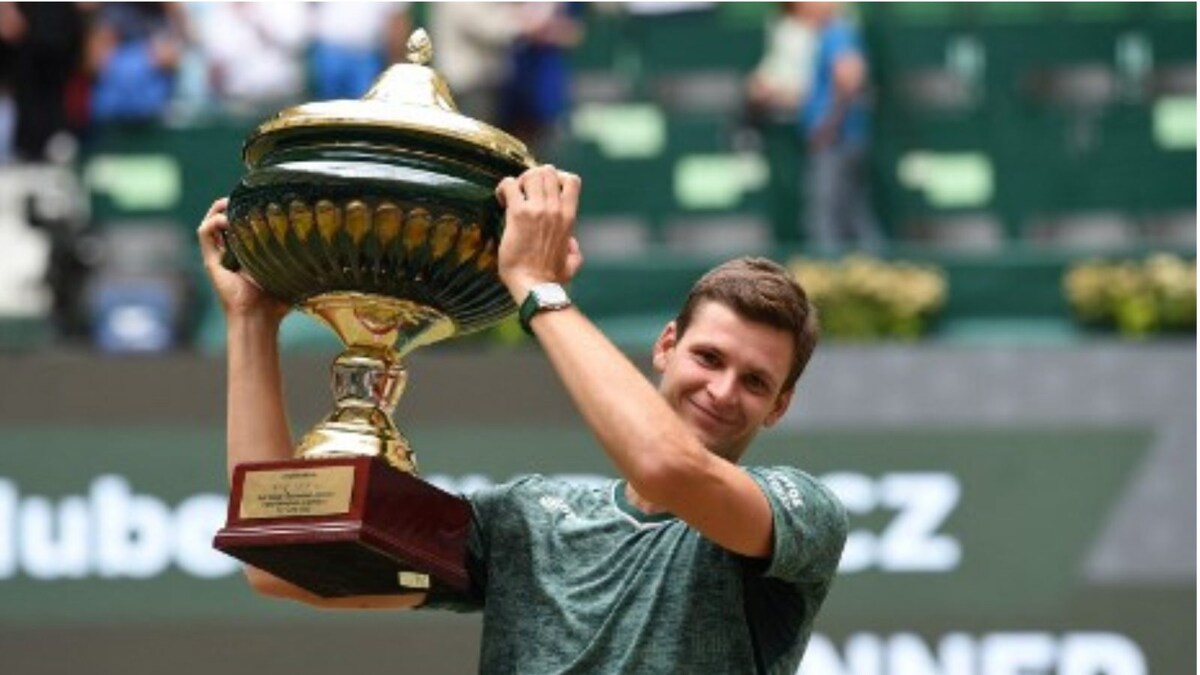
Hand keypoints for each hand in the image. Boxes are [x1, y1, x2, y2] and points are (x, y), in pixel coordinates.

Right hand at [196, 197, 289, 322]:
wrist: (258, 318)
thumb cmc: (277, 302)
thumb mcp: (291, 273)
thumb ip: (301, 260)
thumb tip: (330, 251)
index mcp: (248, 254)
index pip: (242, 225)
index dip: (247, 209)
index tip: (261, 199)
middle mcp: (231, 253)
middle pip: (223, 219)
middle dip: (231, 204)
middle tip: (245, 198)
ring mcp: (219, 256)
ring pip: (210, 222)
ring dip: (219, 208)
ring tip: (232, 203)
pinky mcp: (211, 260)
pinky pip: (204, 233)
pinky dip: (213, 221)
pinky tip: (227, 221)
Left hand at [495, 166, 584, 300]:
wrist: (535, 286)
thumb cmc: (552, 279)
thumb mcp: (573, 263)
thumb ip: (575, 250)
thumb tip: (572, 243)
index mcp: (569, 217)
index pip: (571, 180)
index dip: (556, 178)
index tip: (544, 191)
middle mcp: (555, 208)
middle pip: (548, 171)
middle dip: (534, 177)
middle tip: (524, 192)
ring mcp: (537, 209)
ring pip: (531, 174)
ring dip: (520, 181)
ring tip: (512, 195)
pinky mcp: (518, 214)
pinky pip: (509, 184)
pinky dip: (503, 187)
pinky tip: (500, 199)